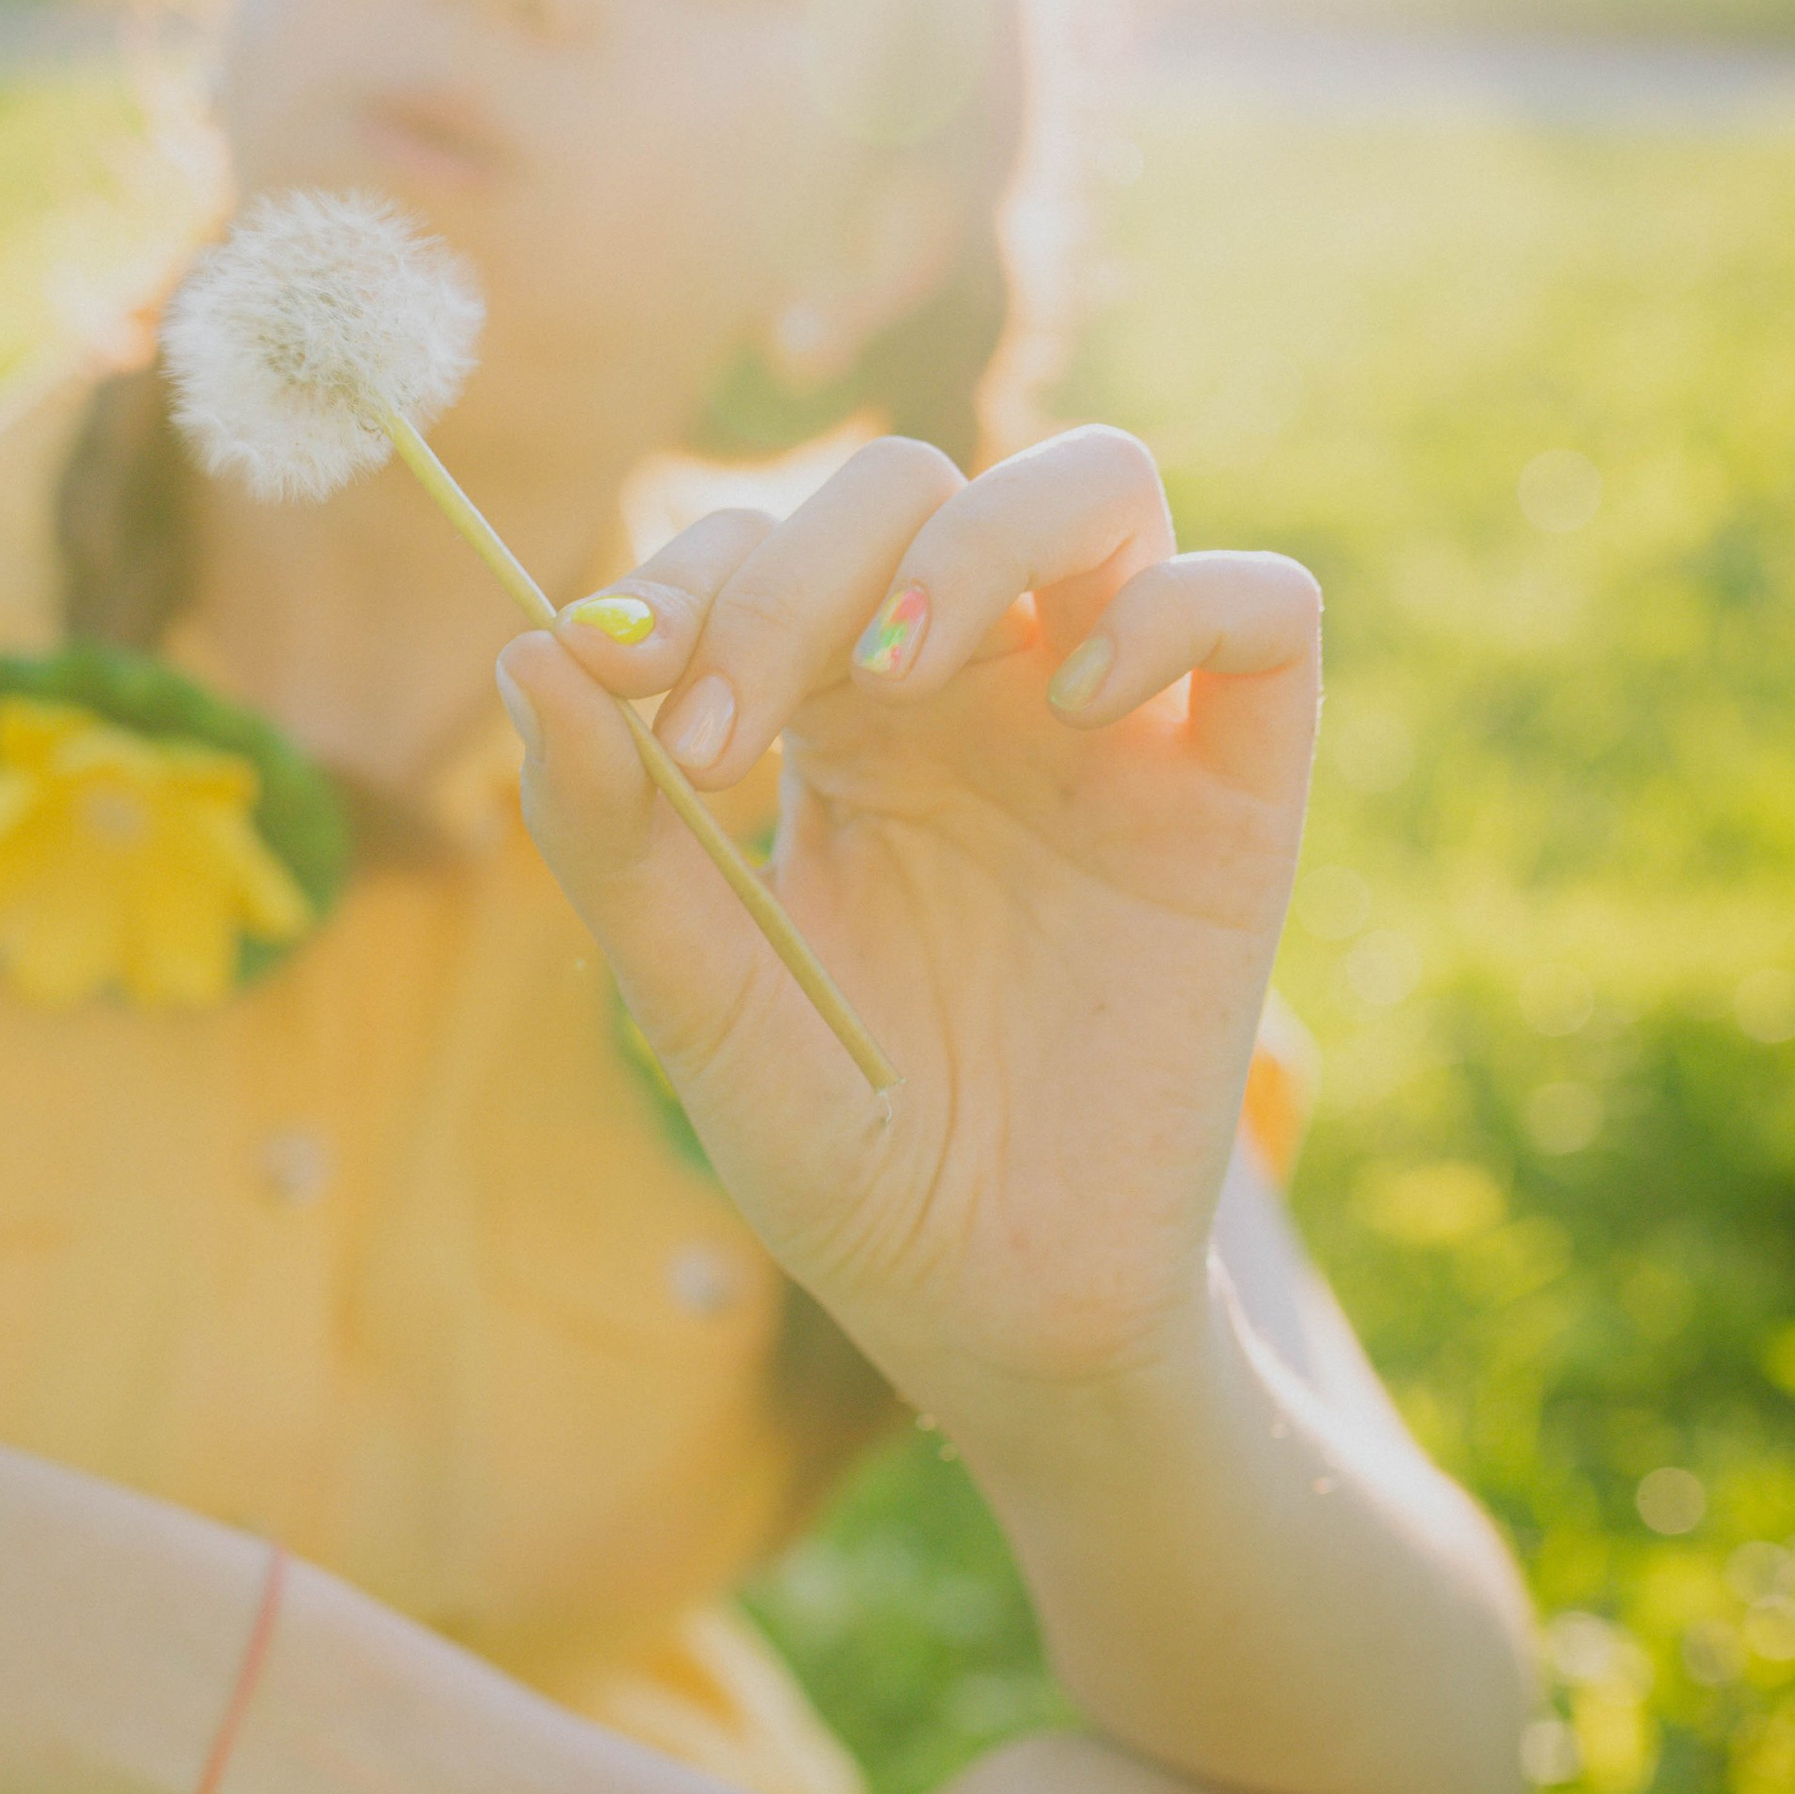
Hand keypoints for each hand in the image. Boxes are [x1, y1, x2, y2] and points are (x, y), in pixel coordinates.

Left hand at [504, 427, 1320, 1434]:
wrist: (994, 1309)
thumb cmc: (845, 1156)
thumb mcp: (701, 1006)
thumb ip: (616, 835)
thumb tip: (532, 651)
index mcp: (842, 719)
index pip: (768, 545)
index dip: (690, 572)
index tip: (611, 665)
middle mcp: (984, 691)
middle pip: (912, 489)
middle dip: (796, 568)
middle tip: (725, 727)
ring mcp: (1117, 727)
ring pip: (1097, 484)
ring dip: (978, 538)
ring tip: (896, 669)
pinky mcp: (1239, 795)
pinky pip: (1262, 608)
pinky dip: (1175, 605)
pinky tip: (1079, 706)